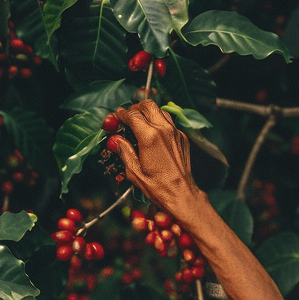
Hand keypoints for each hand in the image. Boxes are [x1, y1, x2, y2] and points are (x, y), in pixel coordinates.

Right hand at [114, 100, 203, 217]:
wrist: (181, 194)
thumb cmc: (158, 187)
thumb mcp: (134, 171)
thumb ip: (124, 151)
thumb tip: (116, 140)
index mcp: (150, 137)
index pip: (132, 115)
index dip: (122, 114)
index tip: (117, 116)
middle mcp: (164, 130)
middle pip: (148, 105)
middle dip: (136, 108)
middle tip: (129, 116)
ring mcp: (175, 133)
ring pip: (161, 111)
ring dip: (149, 113)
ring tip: (142, 122)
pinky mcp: (183, 138)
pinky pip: (170, 123)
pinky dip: (160, 122)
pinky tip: (155, 133)